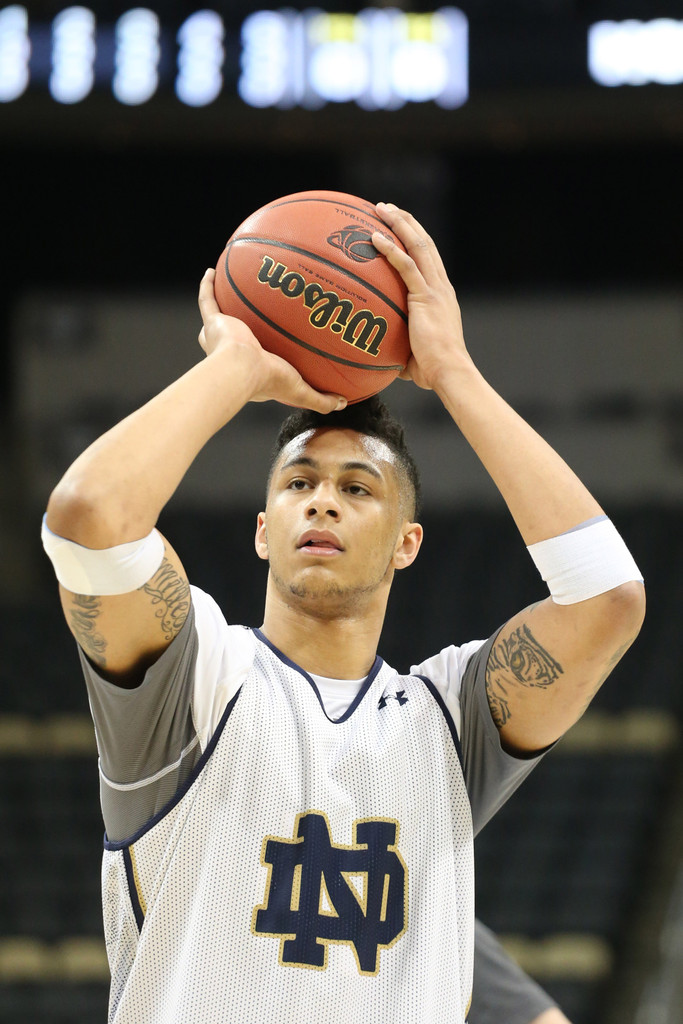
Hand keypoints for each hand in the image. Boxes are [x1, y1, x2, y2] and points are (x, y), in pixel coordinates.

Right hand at [197, 268, 345, 412]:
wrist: (243, 369)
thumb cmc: (269, 381)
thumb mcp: (301, 392)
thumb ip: (321, 399)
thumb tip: (343, 403)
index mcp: (251, 368)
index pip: (257, 360)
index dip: (265, 354)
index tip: (277, 344)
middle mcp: (232, 352)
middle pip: (234, 338)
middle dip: (238, 329)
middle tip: (251, 315)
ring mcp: (221, 335)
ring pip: (219, 319)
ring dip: (222, 306)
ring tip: (230, 289)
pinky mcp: (214, 323)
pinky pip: (207, 301)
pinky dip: (207, 287)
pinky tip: (211, 271)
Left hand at [372, 204, 469, 390]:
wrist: (449, 372)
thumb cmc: (432, 370)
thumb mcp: (413, 351)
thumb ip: (398, 345)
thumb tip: (378, 355)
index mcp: (441, 295)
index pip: (428, 259)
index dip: (414, 239)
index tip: (398, 226)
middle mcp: (441, 286)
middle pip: (424, 243)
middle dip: (406, 222)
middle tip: (386, 208)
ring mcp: (435, 289)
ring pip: (418, 245)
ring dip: (399, 224)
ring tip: (380, 209)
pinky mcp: (426, 296)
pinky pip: (406, 265)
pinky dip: (390, 249)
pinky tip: (374, 237)